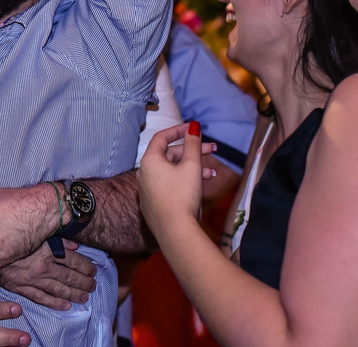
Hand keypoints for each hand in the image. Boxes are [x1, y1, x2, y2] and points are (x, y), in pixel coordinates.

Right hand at [0, 242, 96, 310]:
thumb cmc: (10, 233)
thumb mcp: (35, 230)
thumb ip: (57, 237)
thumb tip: (76, 244)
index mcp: (47, 250)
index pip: (74, 261)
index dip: (87, 267)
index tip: (94, 270)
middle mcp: (42, 266)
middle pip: (70, 276)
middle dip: (84, 282)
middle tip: (93, 285)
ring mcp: (32, 279)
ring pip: (59, 289)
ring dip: (74, 294)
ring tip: (85, 296)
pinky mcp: (21, 288)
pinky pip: (41, 298)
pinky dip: (55, 303)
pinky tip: (65, 305)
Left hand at [138, 122, 216, 238]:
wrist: (175, 232)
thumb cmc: (183, 195)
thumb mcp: (191, 165)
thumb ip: (193, 144)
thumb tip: (193, 126)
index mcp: (150, 160)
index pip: (162, 137)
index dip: (179, 130)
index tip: (194, 128)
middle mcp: (144, 173)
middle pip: (169, 155)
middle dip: (192, 152)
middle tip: (213, 150)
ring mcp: (147, 190)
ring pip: (171, 172)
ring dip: (192, 169)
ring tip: (211, 174)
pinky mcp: (153, 204)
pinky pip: (168, 185)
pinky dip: (183, 181)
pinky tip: (200, 187)